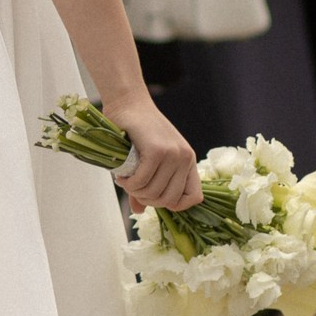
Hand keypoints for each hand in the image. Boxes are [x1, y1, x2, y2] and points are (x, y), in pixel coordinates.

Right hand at [107, 91, 201, 212]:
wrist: (129, 103)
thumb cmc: (137, 132)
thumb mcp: (148, 161)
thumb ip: (146, 186)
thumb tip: (139, 211)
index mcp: (188, 161)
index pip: (194, 197)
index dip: (174, 205)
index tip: (153, 197)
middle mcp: (185, 158)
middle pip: (169, 200)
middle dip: (147, 200)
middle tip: (133, 188)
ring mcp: (173, 154)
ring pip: (153, 193)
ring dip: (134, 191)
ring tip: (125, 179)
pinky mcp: (157, 151)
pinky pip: (141, 182)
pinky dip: (128, 183)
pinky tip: (121, 175)